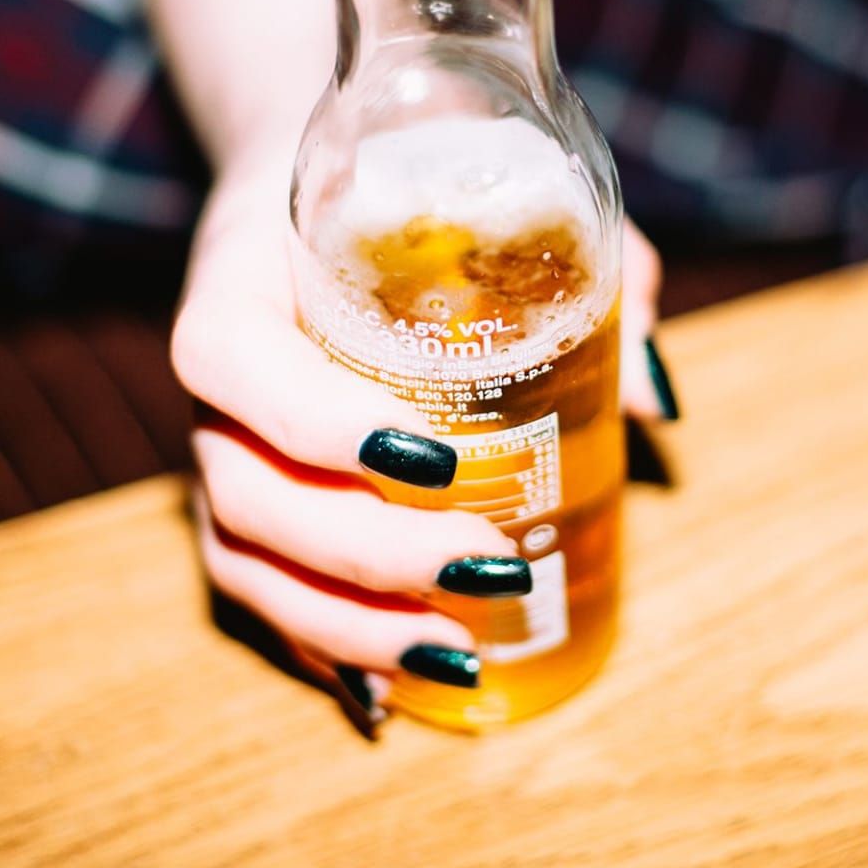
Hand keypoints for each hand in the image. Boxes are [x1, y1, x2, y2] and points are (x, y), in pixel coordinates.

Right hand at [171, 153, 668, 723]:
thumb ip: (581, 263)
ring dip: (344, 623)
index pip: (236, 364)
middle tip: (488, 564)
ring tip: (454, 652)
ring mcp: (220, 448)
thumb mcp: (489, 181)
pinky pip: (255, 589)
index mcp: (241, 283)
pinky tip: (388, 692)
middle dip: (366, 552)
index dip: (320, 424)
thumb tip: (653, 396)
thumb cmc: (401, 177)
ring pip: (244, 560)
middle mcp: (215, 381)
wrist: (303, 175)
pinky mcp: (243, 499)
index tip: (438, 456)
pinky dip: (319, 646)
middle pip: (247, 491)